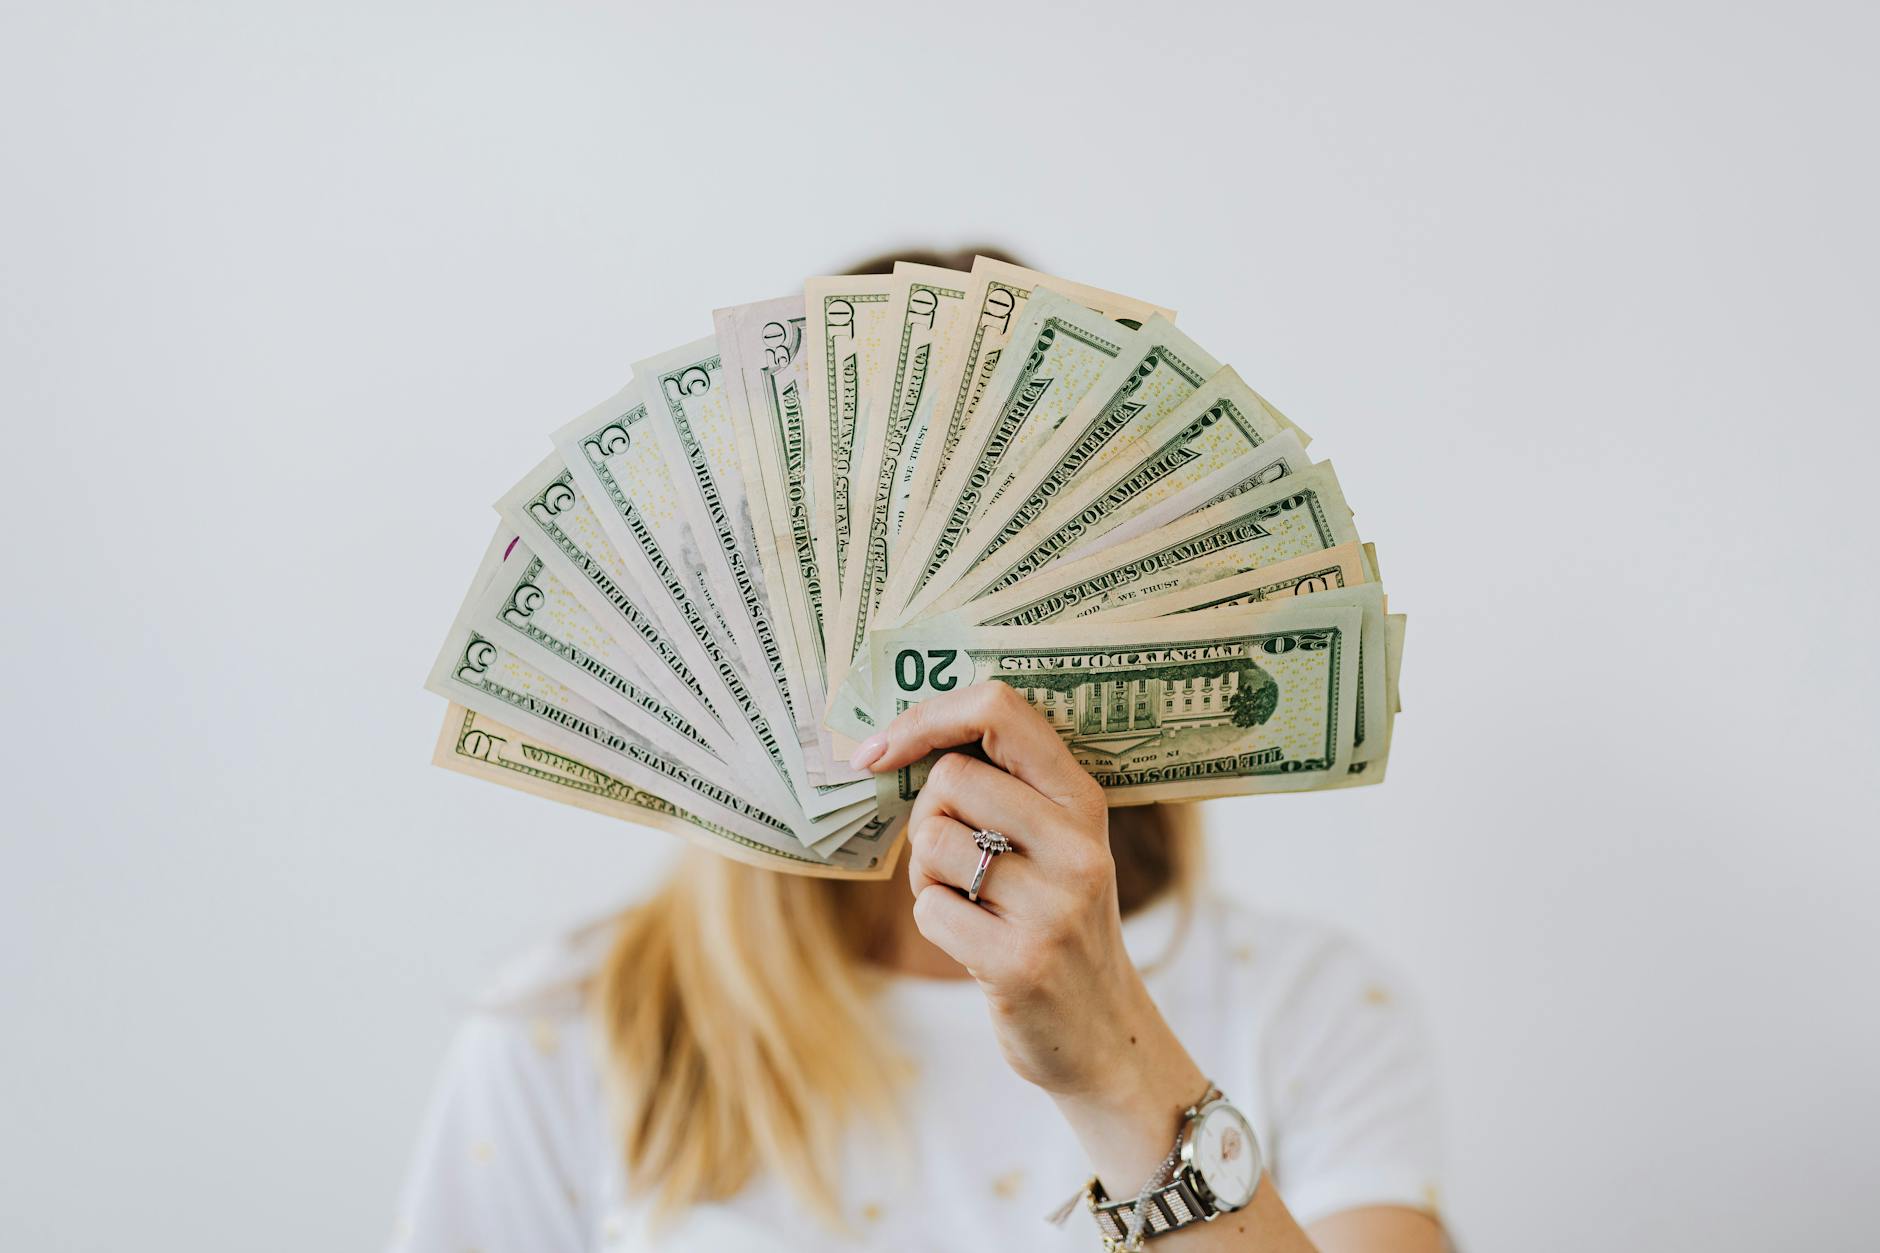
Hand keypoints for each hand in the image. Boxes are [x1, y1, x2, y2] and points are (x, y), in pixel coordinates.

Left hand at [854, 682, 1206, 1115]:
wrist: (1102, 1034)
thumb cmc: (1054, 921)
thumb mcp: (1055, 843)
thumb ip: (1004, 789)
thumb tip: (894, 742)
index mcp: (1082, 799)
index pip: (1000, 710)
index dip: (926, 717)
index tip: (880, 749)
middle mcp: (1077, 844)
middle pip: (950, 778)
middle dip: (927, 819)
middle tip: (954, 863)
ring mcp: (1054, 904)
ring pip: (932, 843)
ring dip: (927, 877)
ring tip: (970, 905)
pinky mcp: (1021, 961)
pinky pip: (928, 910)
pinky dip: (934, 923)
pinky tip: (975, 943)